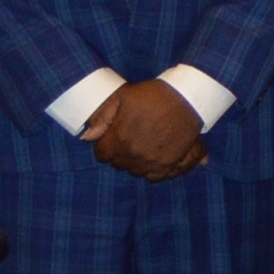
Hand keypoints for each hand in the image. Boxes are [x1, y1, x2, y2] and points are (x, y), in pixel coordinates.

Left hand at [86, 79, 209, 179]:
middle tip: (128, 138)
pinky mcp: (169, 165)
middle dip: (120, 153)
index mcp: (120, 139)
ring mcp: (152, 162)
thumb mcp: (122, 97)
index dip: (105, 145)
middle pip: (118, 164)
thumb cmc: (153, 95)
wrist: (186, 99)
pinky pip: (154, 177)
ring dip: (135, 162)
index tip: (112, 137)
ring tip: (142, 146)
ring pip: (135, 172)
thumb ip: (103, 118)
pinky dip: (152, 170)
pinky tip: (154, 158)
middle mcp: (134, 155)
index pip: (102, 155)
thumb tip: (87, 137)